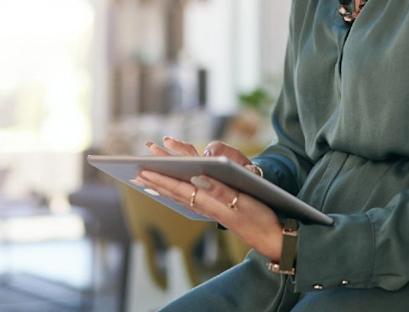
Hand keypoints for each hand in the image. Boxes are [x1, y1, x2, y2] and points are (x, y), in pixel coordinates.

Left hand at [136, 137, 283, 260]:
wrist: (272, 237)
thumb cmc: (260, 217)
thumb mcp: (242, 201)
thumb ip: (219, 190)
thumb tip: (197, 177)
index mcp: (210, 201)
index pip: (179, 187)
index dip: (160, 178)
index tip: (142, 169)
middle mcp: (206, 206)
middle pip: (175, 191)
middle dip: (156, 180)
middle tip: (136, 171)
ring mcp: (210, 209)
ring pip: (180, 196)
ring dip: (162, 186)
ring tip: (147, 180)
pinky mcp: (217, 210)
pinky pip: (189, 200)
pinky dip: (176, 193)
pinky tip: (172, 192)